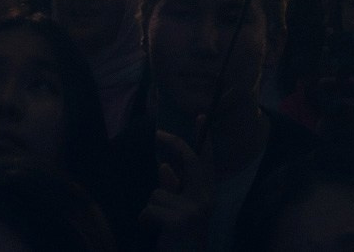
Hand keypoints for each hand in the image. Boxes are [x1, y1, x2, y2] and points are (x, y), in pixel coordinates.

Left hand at [143, 129, 212, 251]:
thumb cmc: (179, 238)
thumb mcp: (178, 209)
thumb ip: (174, 188)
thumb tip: (164, 168)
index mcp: (207, 195)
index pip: (206, 162)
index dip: (203, 139)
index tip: (200, 116)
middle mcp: (206, 198)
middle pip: (190, 160)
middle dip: (173, 143)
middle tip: (157, 132)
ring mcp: (196, 208)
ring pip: (159, 191)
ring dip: (151, 207)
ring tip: (158, 224)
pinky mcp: (181, 219)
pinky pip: (151, 208)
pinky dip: (146, 219)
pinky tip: (152, 230)